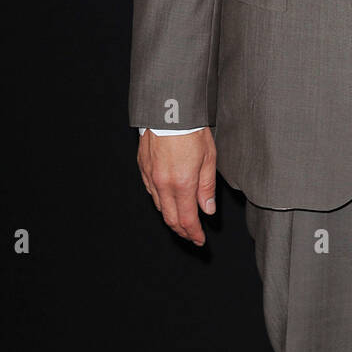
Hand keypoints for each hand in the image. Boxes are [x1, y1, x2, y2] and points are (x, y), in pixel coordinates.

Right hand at [138, 127, 216, 245]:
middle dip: (182, 231)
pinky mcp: (143, 168)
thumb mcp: (209, 157)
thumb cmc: (192, 130)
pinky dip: (161, 201)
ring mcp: (150, 176)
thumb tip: (207, 210)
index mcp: (182, 183)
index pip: (187, 219)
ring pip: (160, 206)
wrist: (169, 111)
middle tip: (191, 236)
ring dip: (171, 217)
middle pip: (171, 218)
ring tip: (182, 222)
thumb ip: (207, 186)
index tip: (200, 240)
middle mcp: (163, 184)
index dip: (193, 233)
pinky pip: (151, 192)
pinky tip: (168, 201)